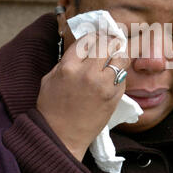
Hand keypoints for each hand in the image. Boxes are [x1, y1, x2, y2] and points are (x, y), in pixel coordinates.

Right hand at [36, 32, 129, 161]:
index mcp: (68, 66)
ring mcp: (103, 85)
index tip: (98, 36)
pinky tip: (114, 74)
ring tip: (116, 56)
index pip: (87, 39)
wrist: (61, 137)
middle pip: (107, 44)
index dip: (95, 35)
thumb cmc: (52, 108)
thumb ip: (66, 62)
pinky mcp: (114, 96)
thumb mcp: (50, 79)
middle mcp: (87, 73)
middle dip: (110, 40)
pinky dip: (120, 72)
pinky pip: (122, 76)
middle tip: (112, 41)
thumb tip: (83, 49)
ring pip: (120, 57)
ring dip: (119, 54)